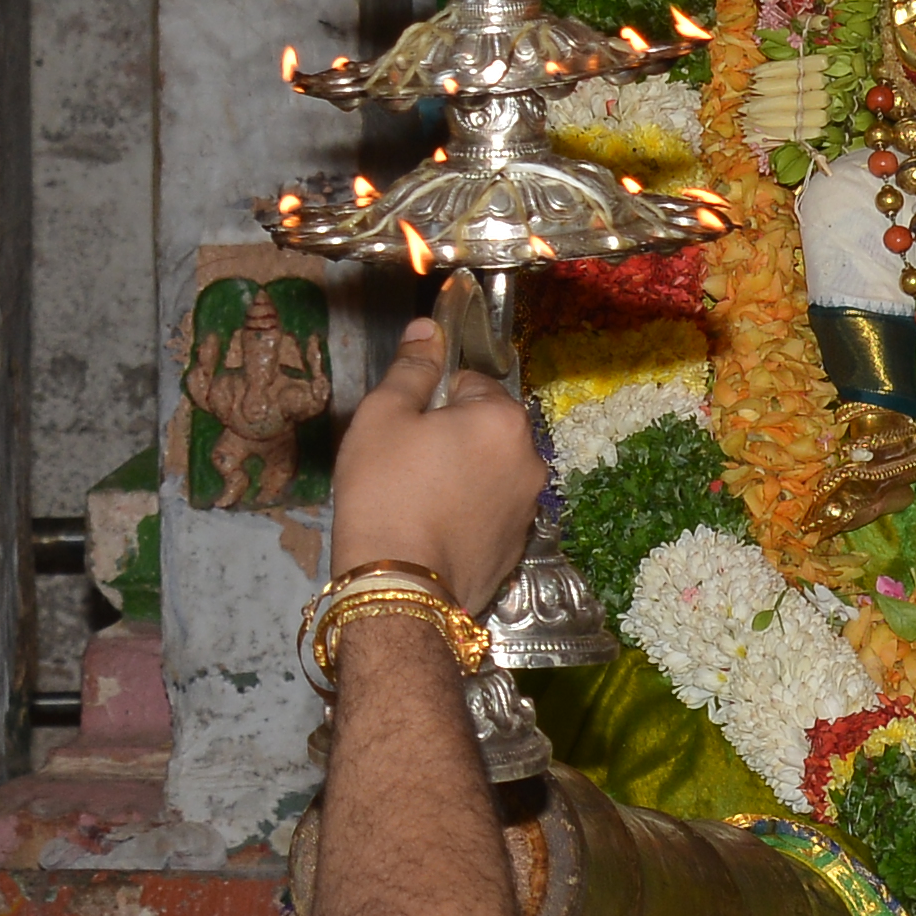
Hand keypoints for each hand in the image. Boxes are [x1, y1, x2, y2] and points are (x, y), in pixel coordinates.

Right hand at [325, 311, 548, 623]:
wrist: (399, 588)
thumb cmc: (385, 491)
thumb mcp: (384, 416)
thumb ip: (411, 367)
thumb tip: (429, 327)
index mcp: (503, 419)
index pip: (469, 382)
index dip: (431, 400)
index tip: (404, 429)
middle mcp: (531, 460)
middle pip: (486, 427)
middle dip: (452, 437)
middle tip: (405, 465)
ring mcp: (529, 509)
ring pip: (490, 470)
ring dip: (463, 475)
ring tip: (417, 502)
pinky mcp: (518, 548)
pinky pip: (492, 511)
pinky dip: (469, 513)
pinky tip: (433, 531)